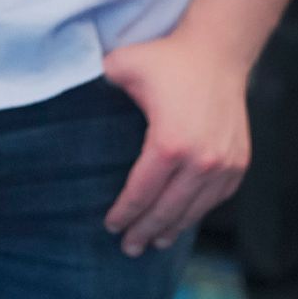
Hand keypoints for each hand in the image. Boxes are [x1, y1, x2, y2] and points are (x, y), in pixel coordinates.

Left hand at [99, 31, 252, 254]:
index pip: (141, 193)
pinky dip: (197, 213)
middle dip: (144, 232)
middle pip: (166, 211)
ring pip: (193, 210)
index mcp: (169, 144)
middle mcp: (200, 160)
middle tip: (129, 248)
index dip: (124, 214)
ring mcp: (223, 164)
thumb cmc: (167, 59)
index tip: (110, 226)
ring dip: (171, 229)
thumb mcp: (123, 65)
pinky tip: (182, 219)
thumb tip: (59, 87)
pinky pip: (215, 199)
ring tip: (155, 242)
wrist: (218, 51)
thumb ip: (94, 82)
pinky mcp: (238, 163)